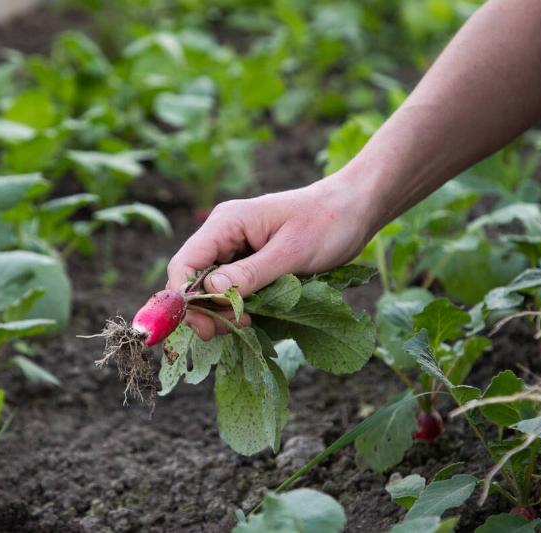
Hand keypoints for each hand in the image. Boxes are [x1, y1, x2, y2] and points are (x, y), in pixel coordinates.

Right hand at [167, 174, 373, 339]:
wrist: (355, 209)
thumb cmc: (327, 222)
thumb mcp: (291, 252)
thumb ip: (252, 273)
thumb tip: (211, 291)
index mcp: (228, 223)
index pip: (186, 262)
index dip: (185, 298)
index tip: (204, 326)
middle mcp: (226, 235)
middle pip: (195, 280)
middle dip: (206, 309)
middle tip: (231, 330)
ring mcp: (238, 249)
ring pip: (214, 289)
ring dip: (225, 310)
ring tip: (250, 322)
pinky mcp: (253, 262)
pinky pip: (235, 289)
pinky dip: (241, 306)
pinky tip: (256, 316)